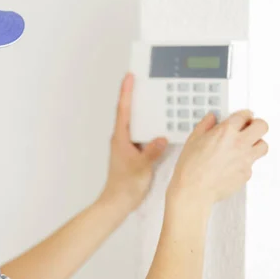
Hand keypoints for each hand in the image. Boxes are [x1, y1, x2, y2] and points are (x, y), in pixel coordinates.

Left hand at [99, 73, 168, 210]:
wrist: (118, 202)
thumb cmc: (125, 186)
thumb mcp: (141, 168)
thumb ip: (152, 153)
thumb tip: (161, 138)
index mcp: (120, 138)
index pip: (123, 110)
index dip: (126, 92)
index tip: (129, 77)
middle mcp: (122, 139)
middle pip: (128, 112)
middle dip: (134, 95)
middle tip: (141, 79)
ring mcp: (127, 145)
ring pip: (136, 123)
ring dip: (143, 111)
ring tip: (153, 97)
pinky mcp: (134, 152)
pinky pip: (143, 134)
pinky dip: (150, 127)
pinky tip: (161, 125)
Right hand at [167, 110, 268, 208]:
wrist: (194, 190)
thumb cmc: (190, 167)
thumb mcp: (193, 139)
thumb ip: (205, 125)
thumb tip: (212, 118)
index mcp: (226, 132)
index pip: (245, 115)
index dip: (244, 115)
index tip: (242, 118)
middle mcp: (239, 143)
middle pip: (263, 126)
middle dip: (257, 125)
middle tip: (250, 128)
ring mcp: (245, 159)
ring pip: (263, 145)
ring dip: (256, 143)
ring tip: (246, 146)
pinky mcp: (247, 173)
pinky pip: (252, 164)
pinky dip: (245, 162)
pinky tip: (233, 164)